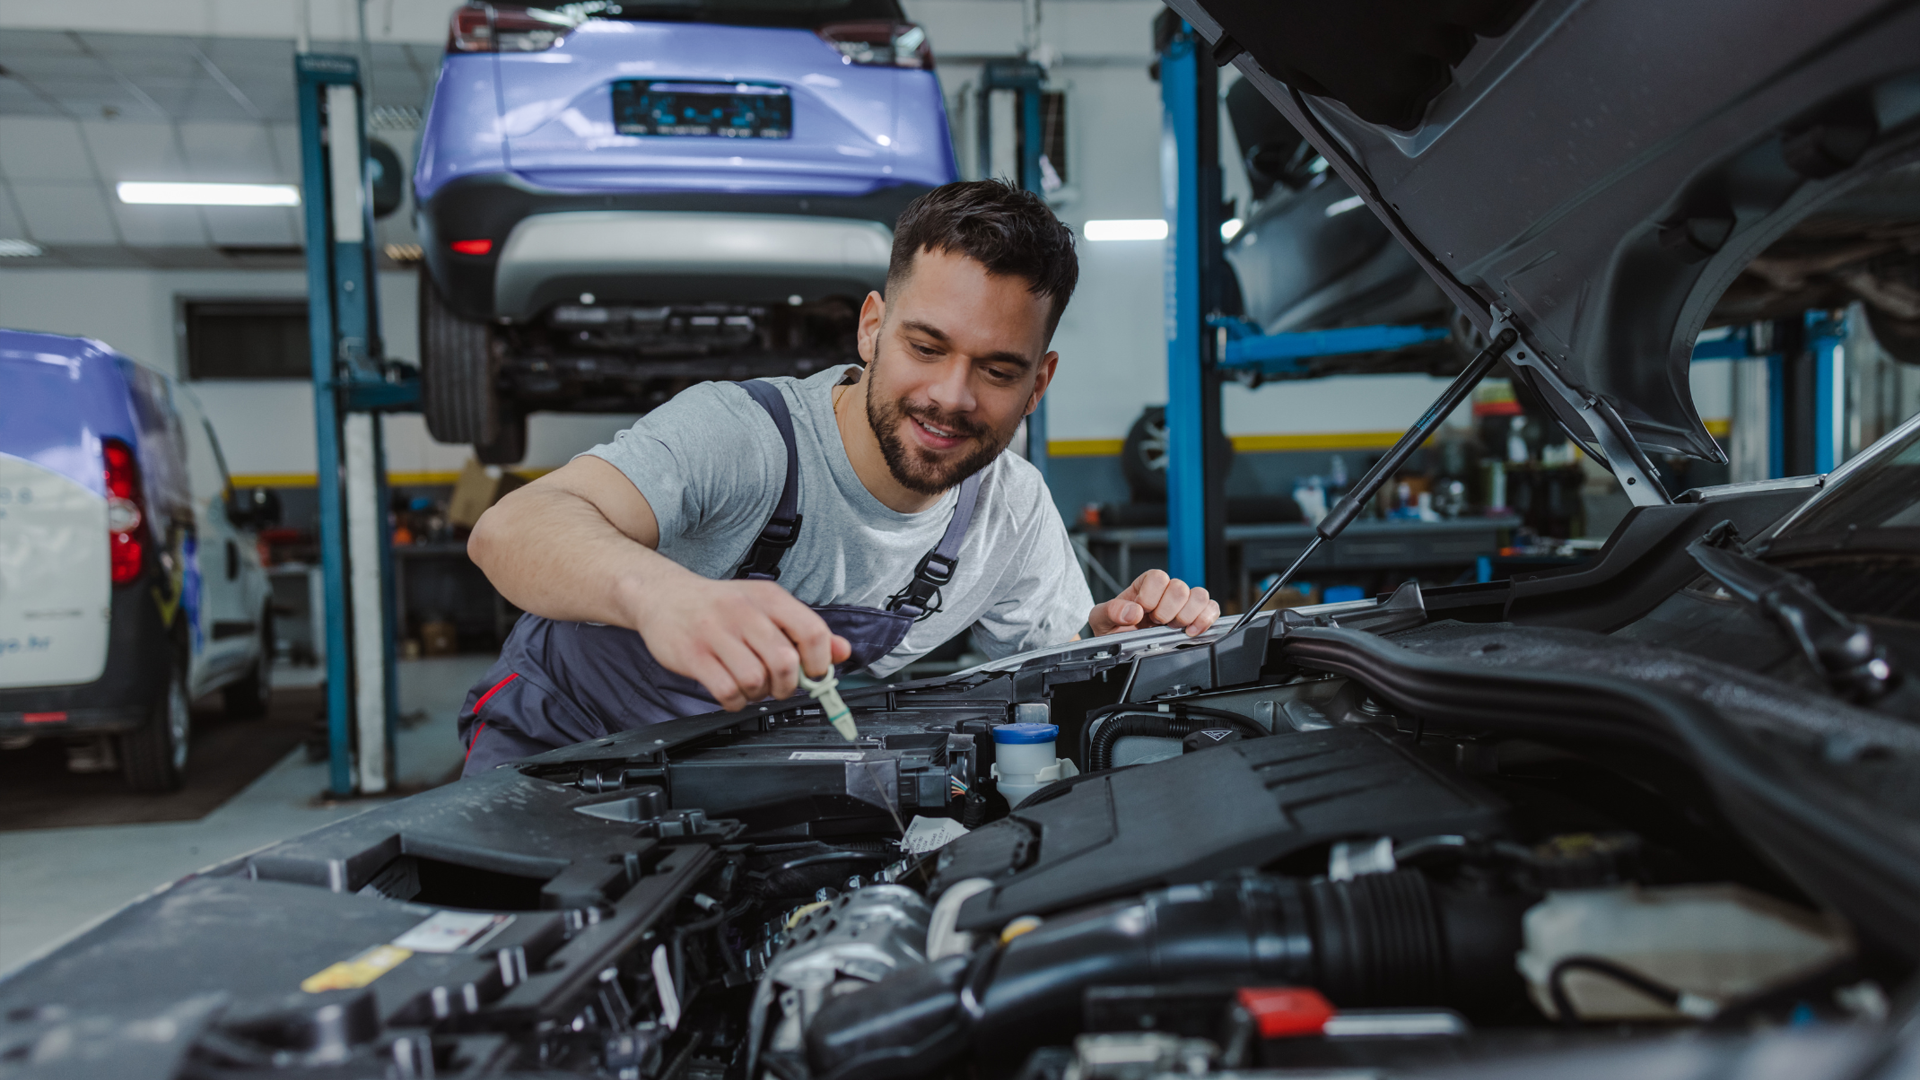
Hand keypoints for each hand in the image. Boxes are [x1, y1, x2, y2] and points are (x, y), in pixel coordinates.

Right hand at [631, 572, 850, 710]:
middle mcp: (744, 612)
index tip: (814, 674)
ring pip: (756, 679)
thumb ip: (804, 629)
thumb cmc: (718, 605)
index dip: (820, 662)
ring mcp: (716, 633)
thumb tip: (842, 651)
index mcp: (769, 598)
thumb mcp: (765, 607)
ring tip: (752, 687)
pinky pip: (726, 691)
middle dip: (788, 685)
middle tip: (779, 685)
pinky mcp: (693, 655)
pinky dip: (735, 701)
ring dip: (759, 694)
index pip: (813, 631)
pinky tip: (732, 692)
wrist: (663, 595)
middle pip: (786, 662)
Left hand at [1088, 569, 1219, 637]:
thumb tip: (1133, 611)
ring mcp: (1182, 603)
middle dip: (1167, 611)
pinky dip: (1205, 621)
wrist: (1120, 645)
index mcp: (1144, 585)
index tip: (1143, 612)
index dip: (1151, 597)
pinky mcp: (1196, 615)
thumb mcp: (1101, 618)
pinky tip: (1190, 631)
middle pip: (1180, 588)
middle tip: (1156, 623)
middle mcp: (1165, 591)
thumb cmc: (1113, 628)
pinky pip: (1212, 609)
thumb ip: (1110, 611)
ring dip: (1187, 616)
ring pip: (1200, 596)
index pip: (1158, 577)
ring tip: (1173, 628)